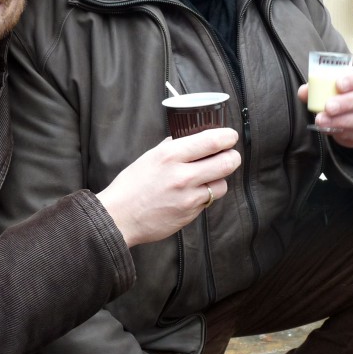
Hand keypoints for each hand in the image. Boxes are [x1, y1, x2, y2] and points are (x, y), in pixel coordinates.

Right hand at [97, 128, 240, 246]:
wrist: (119, 217)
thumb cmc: (132, 185)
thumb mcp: (151, 156)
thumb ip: (174, 146)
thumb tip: (195, 138)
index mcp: (170, 155)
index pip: (211, 141)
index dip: (228, 137)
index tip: (230, 136)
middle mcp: (182, 175)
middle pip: (227, 162)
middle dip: (232, 157)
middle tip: (230, 155)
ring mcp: (188, 197)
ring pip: (222, 184)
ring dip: (219, 179)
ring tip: (207, 177)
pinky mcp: (191, 214)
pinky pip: (208, 201)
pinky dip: (205, 195)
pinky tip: (192, 193)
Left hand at [297, 60, 352, 147]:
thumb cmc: (341, 90)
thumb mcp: (331, 83)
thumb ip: (316, 86)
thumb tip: (304, 92)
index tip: (338, 84)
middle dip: (347, 103)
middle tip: (328, 107)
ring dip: (341, 120)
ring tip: (321, 121)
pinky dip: (343, 132)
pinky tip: (329, 129)